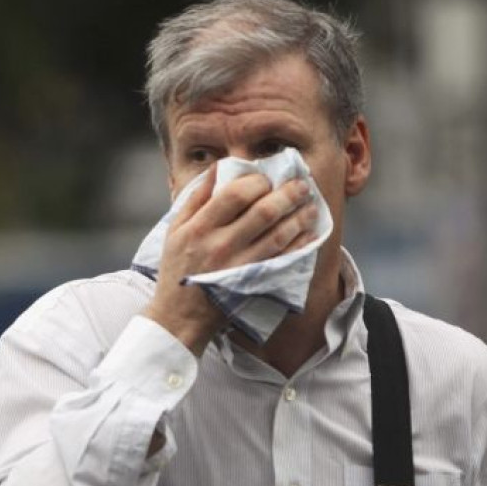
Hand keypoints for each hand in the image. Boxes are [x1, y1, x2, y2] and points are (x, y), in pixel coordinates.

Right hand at [142, 166, 317, 354]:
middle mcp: (221, 246)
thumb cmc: (177, 270)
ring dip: (299, 218)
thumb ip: (196, 198)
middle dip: (287, 195)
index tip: (267, 179)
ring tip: (311, 207)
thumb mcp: (175, 230)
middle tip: (302, 186)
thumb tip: (218, 168)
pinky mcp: (251, 284)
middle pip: (263, 212)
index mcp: (200, 228)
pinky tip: (309, 234)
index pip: (235, 194)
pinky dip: (298, 245)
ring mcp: (239, 267)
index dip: (257, 182)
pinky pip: (282, 260)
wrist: (180, 316)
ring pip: (278, 236)